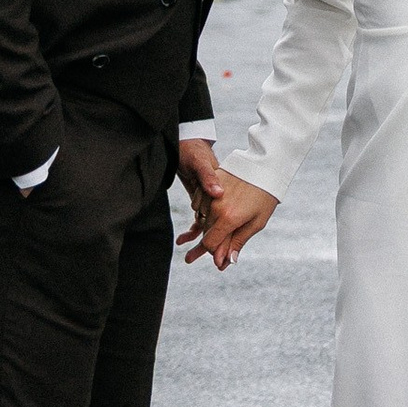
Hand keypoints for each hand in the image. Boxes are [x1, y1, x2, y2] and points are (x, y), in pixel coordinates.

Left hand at [176, 136, 221, 262]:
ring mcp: (212, 203)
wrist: (188, 144)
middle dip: (209, 249)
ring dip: (198, 242)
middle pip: (217, 231)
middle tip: (197, 262)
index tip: (217, 261)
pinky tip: (182, 240)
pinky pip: (199, 221)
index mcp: (224, 195)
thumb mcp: (201, 164)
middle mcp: (219, 202)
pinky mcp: (203, 202)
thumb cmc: (194, 153)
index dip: (220, 244)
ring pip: (207, 229)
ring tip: (188, 256)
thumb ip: (209, 179)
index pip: (225, 226)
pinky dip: (192, 231)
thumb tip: (217, 194)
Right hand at [203, 167, 278, 270]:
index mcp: (228, 218)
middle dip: (213, 242)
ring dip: (210, 226)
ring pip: (203, 218)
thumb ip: (239, 242)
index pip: (210, 244)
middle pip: (206, 232)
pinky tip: (218, 210)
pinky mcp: (210, 184)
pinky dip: (206, 210)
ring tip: (224, 224)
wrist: (267, 166)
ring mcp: (211, 193)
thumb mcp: (257, 223)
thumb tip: (226, 262)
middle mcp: (216, 206)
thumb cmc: (266, 196)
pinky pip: (201, 202)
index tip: (221, 258)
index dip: (214, 253)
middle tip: (220, 244)